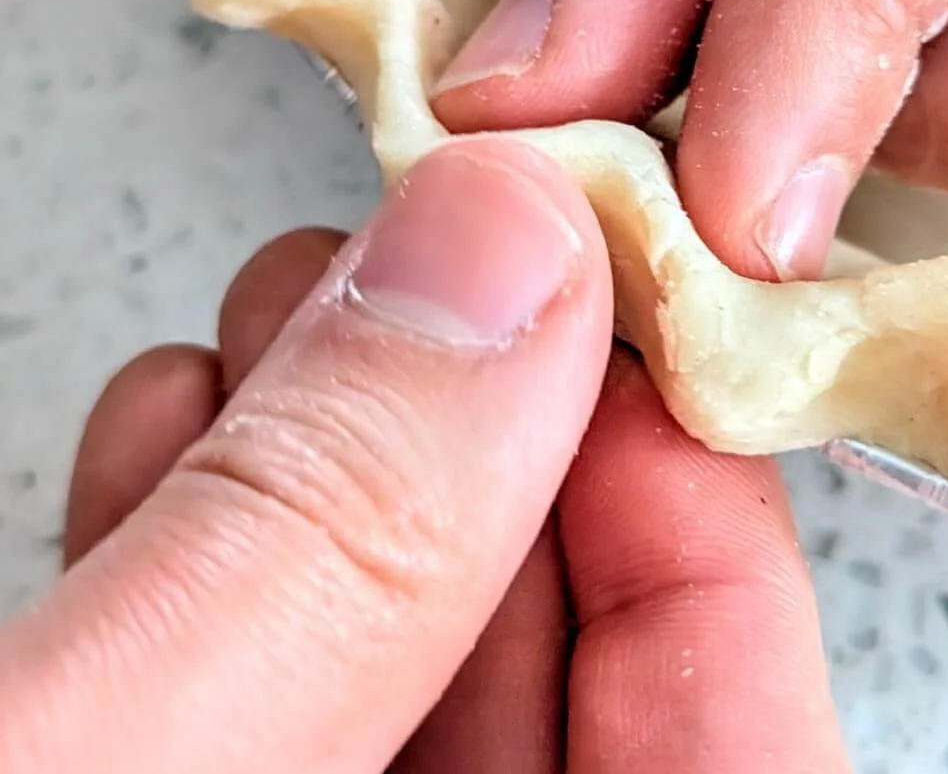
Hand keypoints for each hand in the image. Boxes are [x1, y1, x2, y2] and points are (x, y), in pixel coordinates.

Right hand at [1, 139, 846, 772]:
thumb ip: (327, 547)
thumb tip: (515, 261)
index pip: (733, 762)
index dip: (688, 514)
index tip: (609, 314)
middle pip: (555, 710)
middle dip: (494, 457)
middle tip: (457, 275)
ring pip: (383, 693)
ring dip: (348, 481)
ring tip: (300, 321)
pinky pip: (230, 723)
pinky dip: (211, 564)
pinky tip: (175, 437)